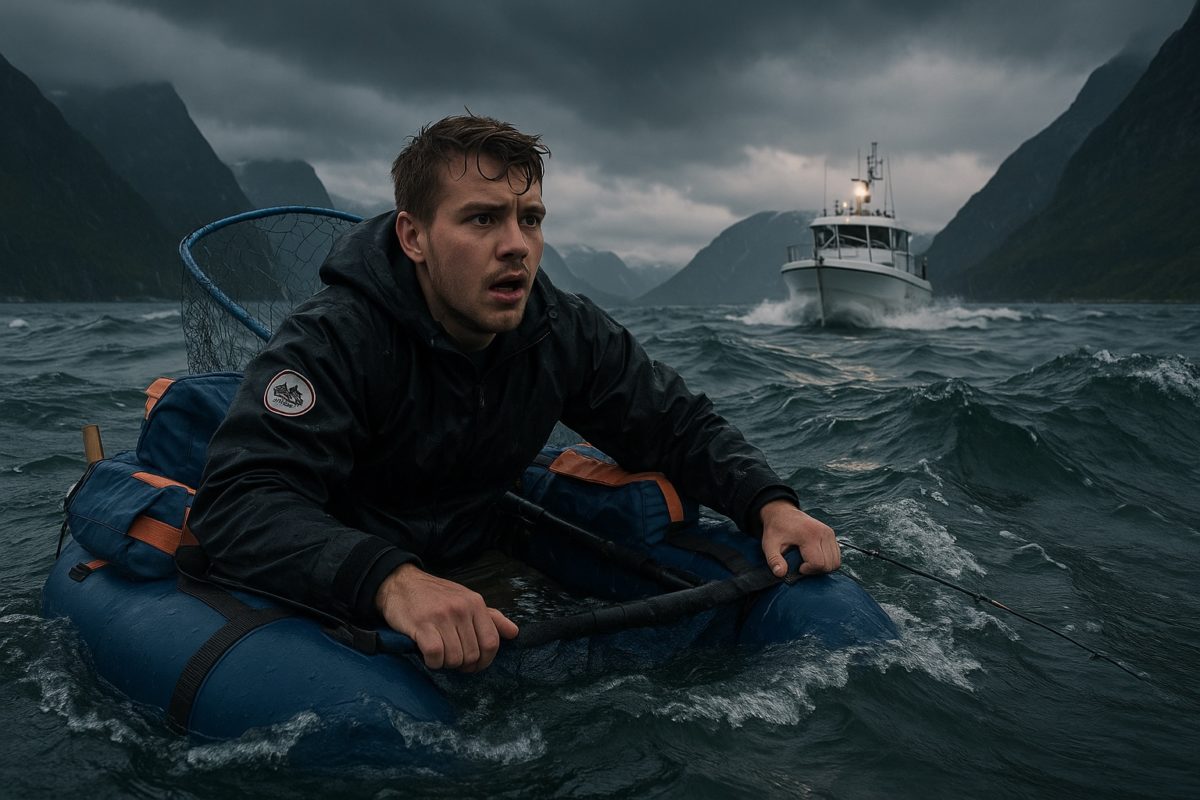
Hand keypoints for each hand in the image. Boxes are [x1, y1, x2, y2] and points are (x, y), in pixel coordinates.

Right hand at [374, 563, 518, 671]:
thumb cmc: (435, 595)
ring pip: (455, 658)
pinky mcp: (422, 625)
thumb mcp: (466, 600)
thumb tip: (514, 633)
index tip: (474, 665)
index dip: (485, 661)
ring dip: (447, 664)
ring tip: (439, 655)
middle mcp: (462, 609)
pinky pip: (435, 655)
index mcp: (476, 603)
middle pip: (473, 654)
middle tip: (452, 659)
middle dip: (463, 664)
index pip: (492, 642)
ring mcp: (442, 616)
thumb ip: (491, 617)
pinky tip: (428, 655)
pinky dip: (433, 662)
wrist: (400, 583)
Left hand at [759, 500, 840, 576]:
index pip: (818, 563)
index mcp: (810, 535)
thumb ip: (774, 560)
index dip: (808, 570)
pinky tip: (814, 557)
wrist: (782, 513)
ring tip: (808, 562)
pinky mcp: (831, 534)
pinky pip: (836, 556)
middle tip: (802, 565)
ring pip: (835, 562)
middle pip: (829, 565)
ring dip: (823, 567)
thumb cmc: (776, 529)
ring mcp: (830, 533)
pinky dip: (827, 561)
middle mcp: (824, 533)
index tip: (797, 566)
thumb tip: (781, 573)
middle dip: (815, 570)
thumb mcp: (769, 545)